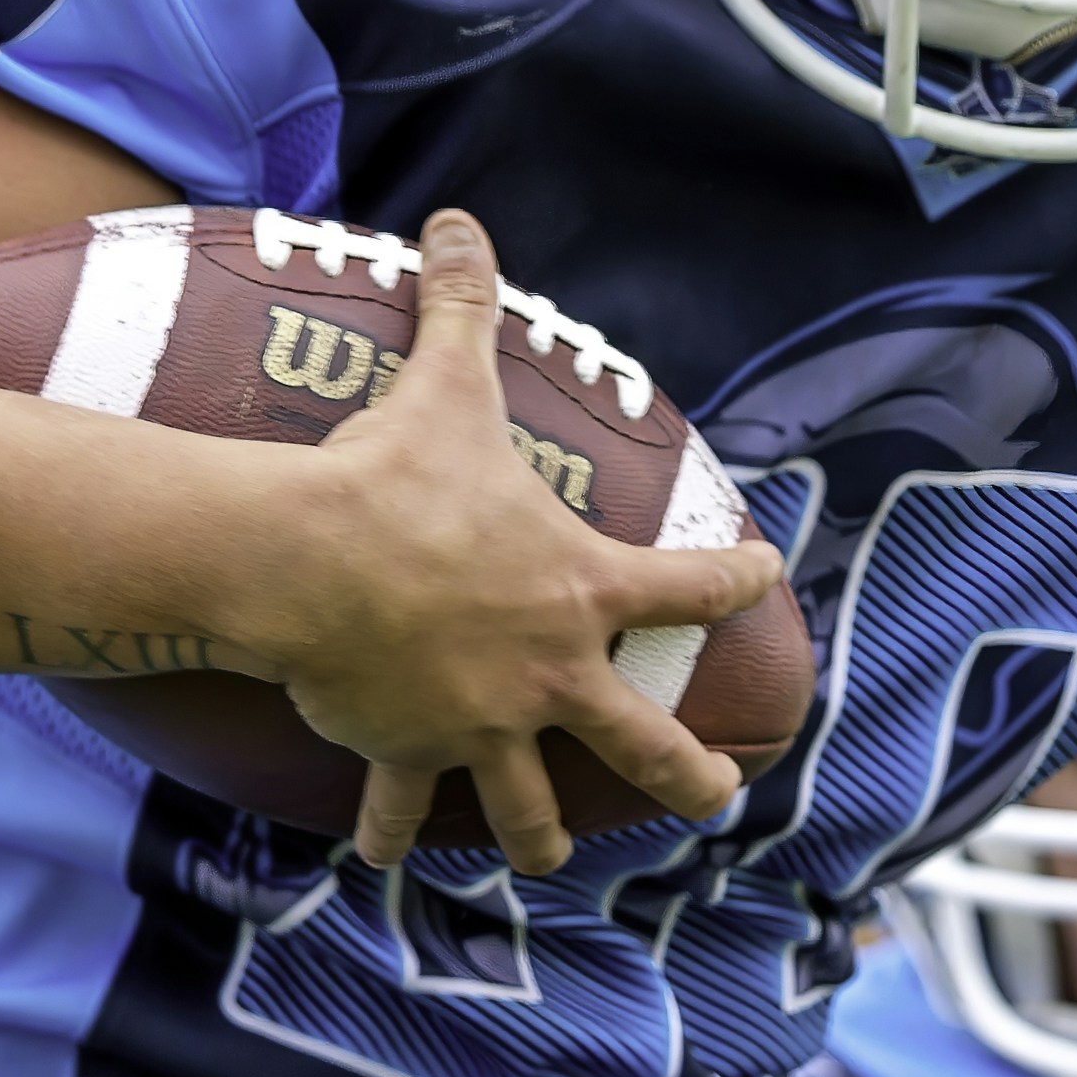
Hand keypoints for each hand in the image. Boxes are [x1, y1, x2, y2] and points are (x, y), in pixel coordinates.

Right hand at [234, 209, 788, 874]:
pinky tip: (385, 856)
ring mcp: (486, 725)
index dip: (737, 579)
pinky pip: (402, 805)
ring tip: (549, 852)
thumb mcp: (448, 386)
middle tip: (716, 798)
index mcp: (582, 590)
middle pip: (647, 744)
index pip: (691, 585)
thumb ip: (464, 308)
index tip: (767, 576)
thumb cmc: (395, 477)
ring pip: (532, 805)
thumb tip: (460, 221)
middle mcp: (552, 674)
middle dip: (690, 779)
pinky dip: (392, 829)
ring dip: (542, 833)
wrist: (309, 559)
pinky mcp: (411, 752)